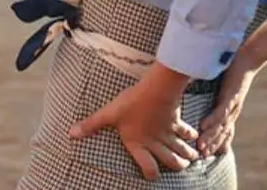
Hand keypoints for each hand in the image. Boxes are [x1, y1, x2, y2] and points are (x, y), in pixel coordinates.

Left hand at [69, 67, 198, 180]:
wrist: (156, 91)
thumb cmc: (131, 104)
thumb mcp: (108, 114)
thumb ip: (91, 125)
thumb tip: (71, 134)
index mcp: (138, 144)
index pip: (148, 168)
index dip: (151, 174)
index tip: (152, 175)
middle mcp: (155, 143)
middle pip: (171, 161)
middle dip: (178, 165)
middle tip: (182, 166)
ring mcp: (168, 134)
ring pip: (182, 150)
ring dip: (187, 154)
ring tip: (192, 157)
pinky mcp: (176, 122)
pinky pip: (186, 132)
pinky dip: (192, 135)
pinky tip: (195, 136)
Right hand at [197, 21, 266, 156]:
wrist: (249, 58)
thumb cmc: (234, 70)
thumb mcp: (225, 87)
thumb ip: (216, 94)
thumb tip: (202, 96)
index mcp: (231, 109)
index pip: (225, 131)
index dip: (216, 142)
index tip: (206, 153)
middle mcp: (233, 110)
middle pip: (222, 132)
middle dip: (211, 144)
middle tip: (201, 156)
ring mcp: (233, 104)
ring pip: (221, 126)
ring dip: (210, 137)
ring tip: (201, 147)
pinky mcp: (231, 96)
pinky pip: (220, 111)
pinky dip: (212, 120)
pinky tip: (203, 126)